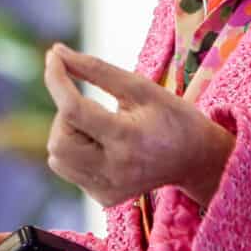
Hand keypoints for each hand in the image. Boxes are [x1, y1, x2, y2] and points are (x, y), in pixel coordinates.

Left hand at [42, 43, 234, 208]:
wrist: (197, 160)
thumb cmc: (171, 117)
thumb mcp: (140, 87)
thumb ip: (95, 69)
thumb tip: (56, 52)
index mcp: (128, 138)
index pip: (73, 110)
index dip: (57, 80)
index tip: (53, 58)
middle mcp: (115, 170)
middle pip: (59, 140)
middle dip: (65, 114)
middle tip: (92, 106)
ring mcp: (108, 190)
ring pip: (57, 158)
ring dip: (67, 133)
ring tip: (98, 126)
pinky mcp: (104, 198)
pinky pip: (69, 170)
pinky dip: (75, 151)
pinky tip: (103, 145)